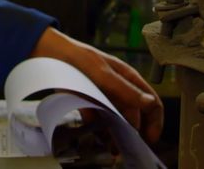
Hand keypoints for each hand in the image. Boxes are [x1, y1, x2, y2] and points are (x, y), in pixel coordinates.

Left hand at [29, 27, 163, 143]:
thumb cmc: (78, 57)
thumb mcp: (104, 74)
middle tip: (130, 147)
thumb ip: (126, 90)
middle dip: (135, 132)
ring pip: (117, 120)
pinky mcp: (88, 102)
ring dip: (117, 134)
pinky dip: (101, 131)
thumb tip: (149, 103)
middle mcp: (119, 88)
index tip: (150, 138)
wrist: (49, 54)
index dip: (155, 121)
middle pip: (134, 114)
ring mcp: (104, 96)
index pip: (151, 102)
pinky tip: (100, 140)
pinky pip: (99, 120)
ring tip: (114, 148)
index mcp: (128, 78)